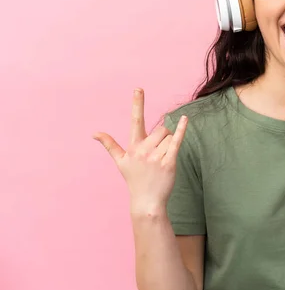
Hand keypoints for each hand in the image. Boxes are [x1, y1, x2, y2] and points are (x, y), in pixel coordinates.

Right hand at [93, 88, 187, 213]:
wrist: (146, 202)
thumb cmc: (135, 179)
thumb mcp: (120, 162)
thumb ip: (110, 145)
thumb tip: (94, 133)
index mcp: (133, 146)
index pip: (135, 120)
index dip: (137, 104)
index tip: (138, 88)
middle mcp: (143, 150)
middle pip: (161, 129)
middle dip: (163, 138)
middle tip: (158, 155)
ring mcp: (156, 156)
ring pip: (169, 136)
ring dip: (169, 145)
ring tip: (162, 160)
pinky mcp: (169, 163)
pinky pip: (177, 141)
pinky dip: (182, 130)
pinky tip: (185, 119)